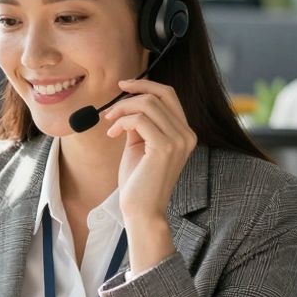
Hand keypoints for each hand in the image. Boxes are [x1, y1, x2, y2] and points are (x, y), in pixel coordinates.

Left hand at [103, 79, 196, 225]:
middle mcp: (186, 134)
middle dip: (133, 92)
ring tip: (109, 123)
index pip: (169, 95)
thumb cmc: (138, 182)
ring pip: (148, 104)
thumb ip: (140, 124)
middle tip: (112, 101)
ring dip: (122, 109)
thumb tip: (129, 104)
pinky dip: (121, 122)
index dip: (146, 84)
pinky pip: (139, 120)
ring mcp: (179, 140)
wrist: (141, 211)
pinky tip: (112, 134)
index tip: (124, 86)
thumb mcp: (139, 145)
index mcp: (184, 133)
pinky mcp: (165, 147)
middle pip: (160, 94)